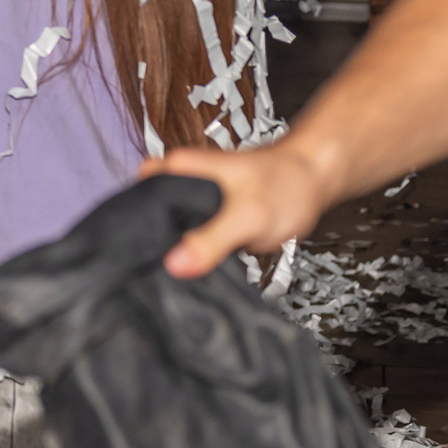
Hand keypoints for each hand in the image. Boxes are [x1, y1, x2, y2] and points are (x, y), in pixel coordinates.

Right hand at [143, 140, 337, 278]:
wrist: (313, 179)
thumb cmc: (284, 186)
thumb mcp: (249, 216)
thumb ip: (211, 239)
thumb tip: (172, 265)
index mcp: (173, 169)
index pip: (134, 203)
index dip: (133, 233)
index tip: (137, 263)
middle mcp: (174, 180)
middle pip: (145, 218)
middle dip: (150, 246)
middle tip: (157, 276)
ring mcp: (188, 197)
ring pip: (166, 230)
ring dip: (171, 252)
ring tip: (174, 278)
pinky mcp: (204, 214)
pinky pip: (185, 236)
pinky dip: (188, 253)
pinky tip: (194, 270)